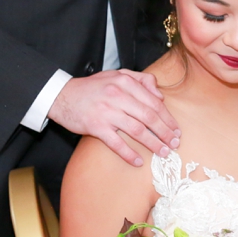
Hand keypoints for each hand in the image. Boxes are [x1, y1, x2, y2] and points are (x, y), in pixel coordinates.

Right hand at [48, 70, 179, 166]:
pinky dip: (128, 153)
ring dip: (153, 143)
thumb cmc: (92, 87)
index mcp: (125, 83)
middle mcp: (117, 96)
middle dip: (165, 132)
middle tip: (174, 143)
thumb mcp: (117, 75)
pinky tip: (137, 161)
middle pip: (149, 117)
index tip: (176, 130)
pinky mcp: (95, 126)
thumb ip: (141, 80)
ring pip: (137, 130)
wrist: (62, 95)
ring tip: (163, 152)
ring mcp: (106, 112)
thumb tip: (160, 95)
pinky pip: (116, 143)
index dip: (168, 118)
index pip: (154, 102)